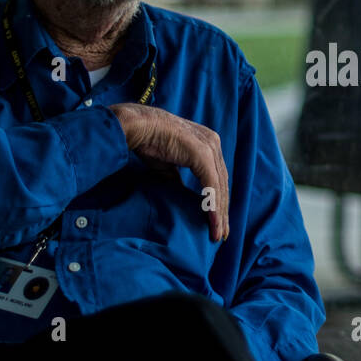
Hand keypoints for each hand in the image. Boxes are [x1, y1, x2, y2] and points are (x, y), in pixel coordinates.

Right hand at [109, 103, 228, 241]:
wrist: (137, 127)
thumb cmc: (148, 141)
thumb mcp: (167, 164)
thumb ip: (177, 178)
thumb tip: (181, 195)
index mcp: (207, 143)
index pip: (217, 177)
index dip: (218, 200)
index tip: (217, 222)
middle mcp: (212, 143)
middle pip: (222, 183)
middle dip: (222, 211)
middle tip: (221, 234)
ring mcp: (209, 147)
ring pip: (219, 187)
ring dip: (219, 213)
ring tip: (217, 234)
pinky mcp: (202, 155)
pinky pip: (211, 186)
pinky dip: (212, 206)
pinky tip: (213, 222)